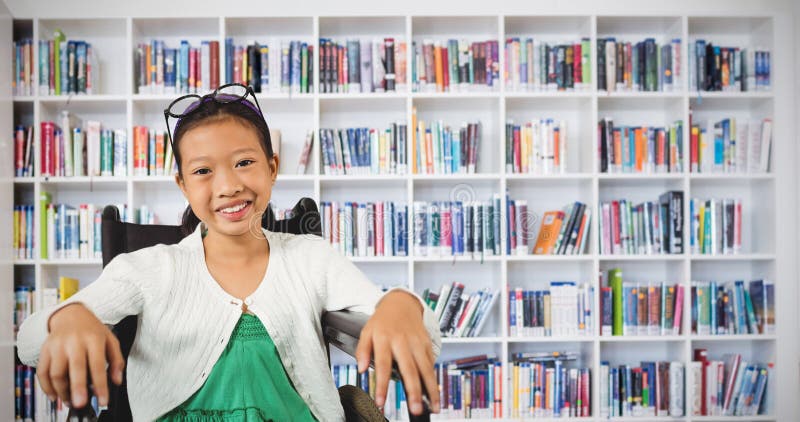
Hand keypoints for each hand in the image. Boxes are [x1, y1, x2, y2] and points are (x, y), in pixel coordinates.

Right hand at [38, 303, 124, 408]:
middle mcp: (74, 342)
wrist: (71, 315)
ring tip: (70, 402)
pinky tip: (54, 396)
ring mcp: (57, 346)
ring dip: (62, 391)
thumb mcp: (110, 341)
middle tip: (80, 404)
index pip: (98, 365)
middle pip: (74, 368)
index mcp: (93, 339)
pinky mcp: (45, 350)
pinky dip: (46, 387)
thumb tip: (117, 381)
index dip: (101, 385)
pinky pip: (42, 372)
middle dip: (77, 388)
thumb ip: (116, 361)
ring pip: (56, 373)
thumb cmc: (93, 331)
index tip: (103, 401)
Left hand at [355, 291, 439, 414]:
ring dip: (431, 389)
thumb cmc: (382, 321)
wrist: (401, 303)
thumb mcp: (366, 331)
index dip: (382, 386)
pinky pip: (431, 363)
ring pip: (426, 368)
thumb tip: (362, 369)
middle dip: (413, 391)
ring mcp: (417, 342)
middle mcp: (403, 341)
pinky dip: (434, 379)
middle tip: (415, 409)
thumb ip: (362, 350)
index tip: (381, 403)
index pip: (383, 366)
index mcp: (384, 339)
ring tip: (433, 407)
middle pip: (409, 369)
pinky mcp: (427, 343)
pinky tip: (435, 393)